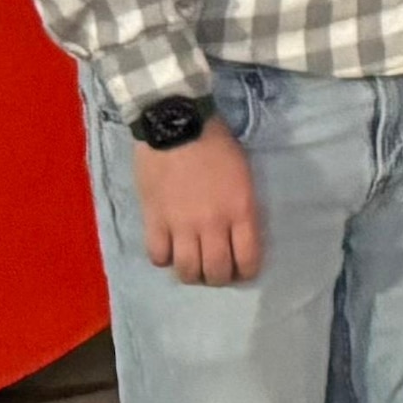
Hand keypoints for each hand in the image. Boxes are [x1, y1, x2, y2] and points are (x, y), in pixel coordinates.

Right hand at [132, 128, 261, 286]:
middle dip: (219, 278)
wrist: (176, 124)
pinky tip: (168, 249)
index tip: (242, 270)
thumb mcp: (243, 175)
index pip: (247, 259)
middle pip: (217, 272)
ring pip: (187, 270)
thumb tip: (237, 233)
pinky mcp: (154, 220)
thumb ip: (241, 208)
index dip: (246, 272)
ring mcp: (181, 225)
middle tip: (216, 271)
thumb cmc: (216, 144)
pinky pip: (158, 256)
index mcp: (240, 211)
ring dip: (192, 274)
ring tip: (192, 266)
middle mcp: (212, 225)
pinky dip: (164, 258)